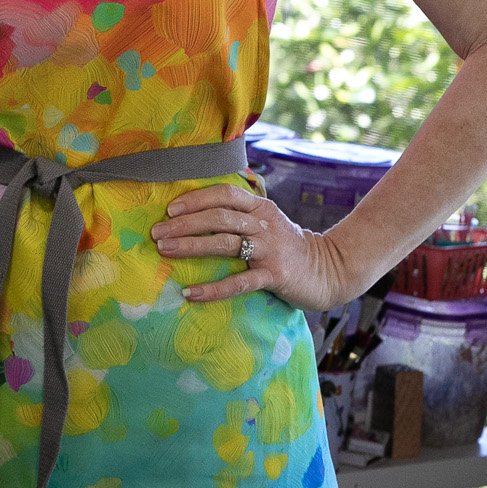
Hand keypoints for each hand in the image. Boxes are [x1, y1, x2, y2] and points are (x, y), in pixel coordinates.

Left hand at [151, 183, 346, 309]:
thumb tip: (198, 213)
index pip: (224, 194)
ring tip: (165, 251)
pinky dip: (212, 288)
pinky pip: (238, 282)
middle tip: (157, 233)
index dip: (195, 199)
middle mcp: (263, 224)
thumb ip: (241, 214)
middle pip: (218, 218)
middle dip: (184, 224)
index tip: (170, 210)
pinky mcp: (274, 275)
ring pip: (224, 243)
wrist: (328, 269)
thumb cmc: (288, 246)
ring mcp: (269, 250)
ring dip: (190, 246)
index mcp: (260, 207)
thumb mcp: (267, 221)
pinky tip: (190, 293)